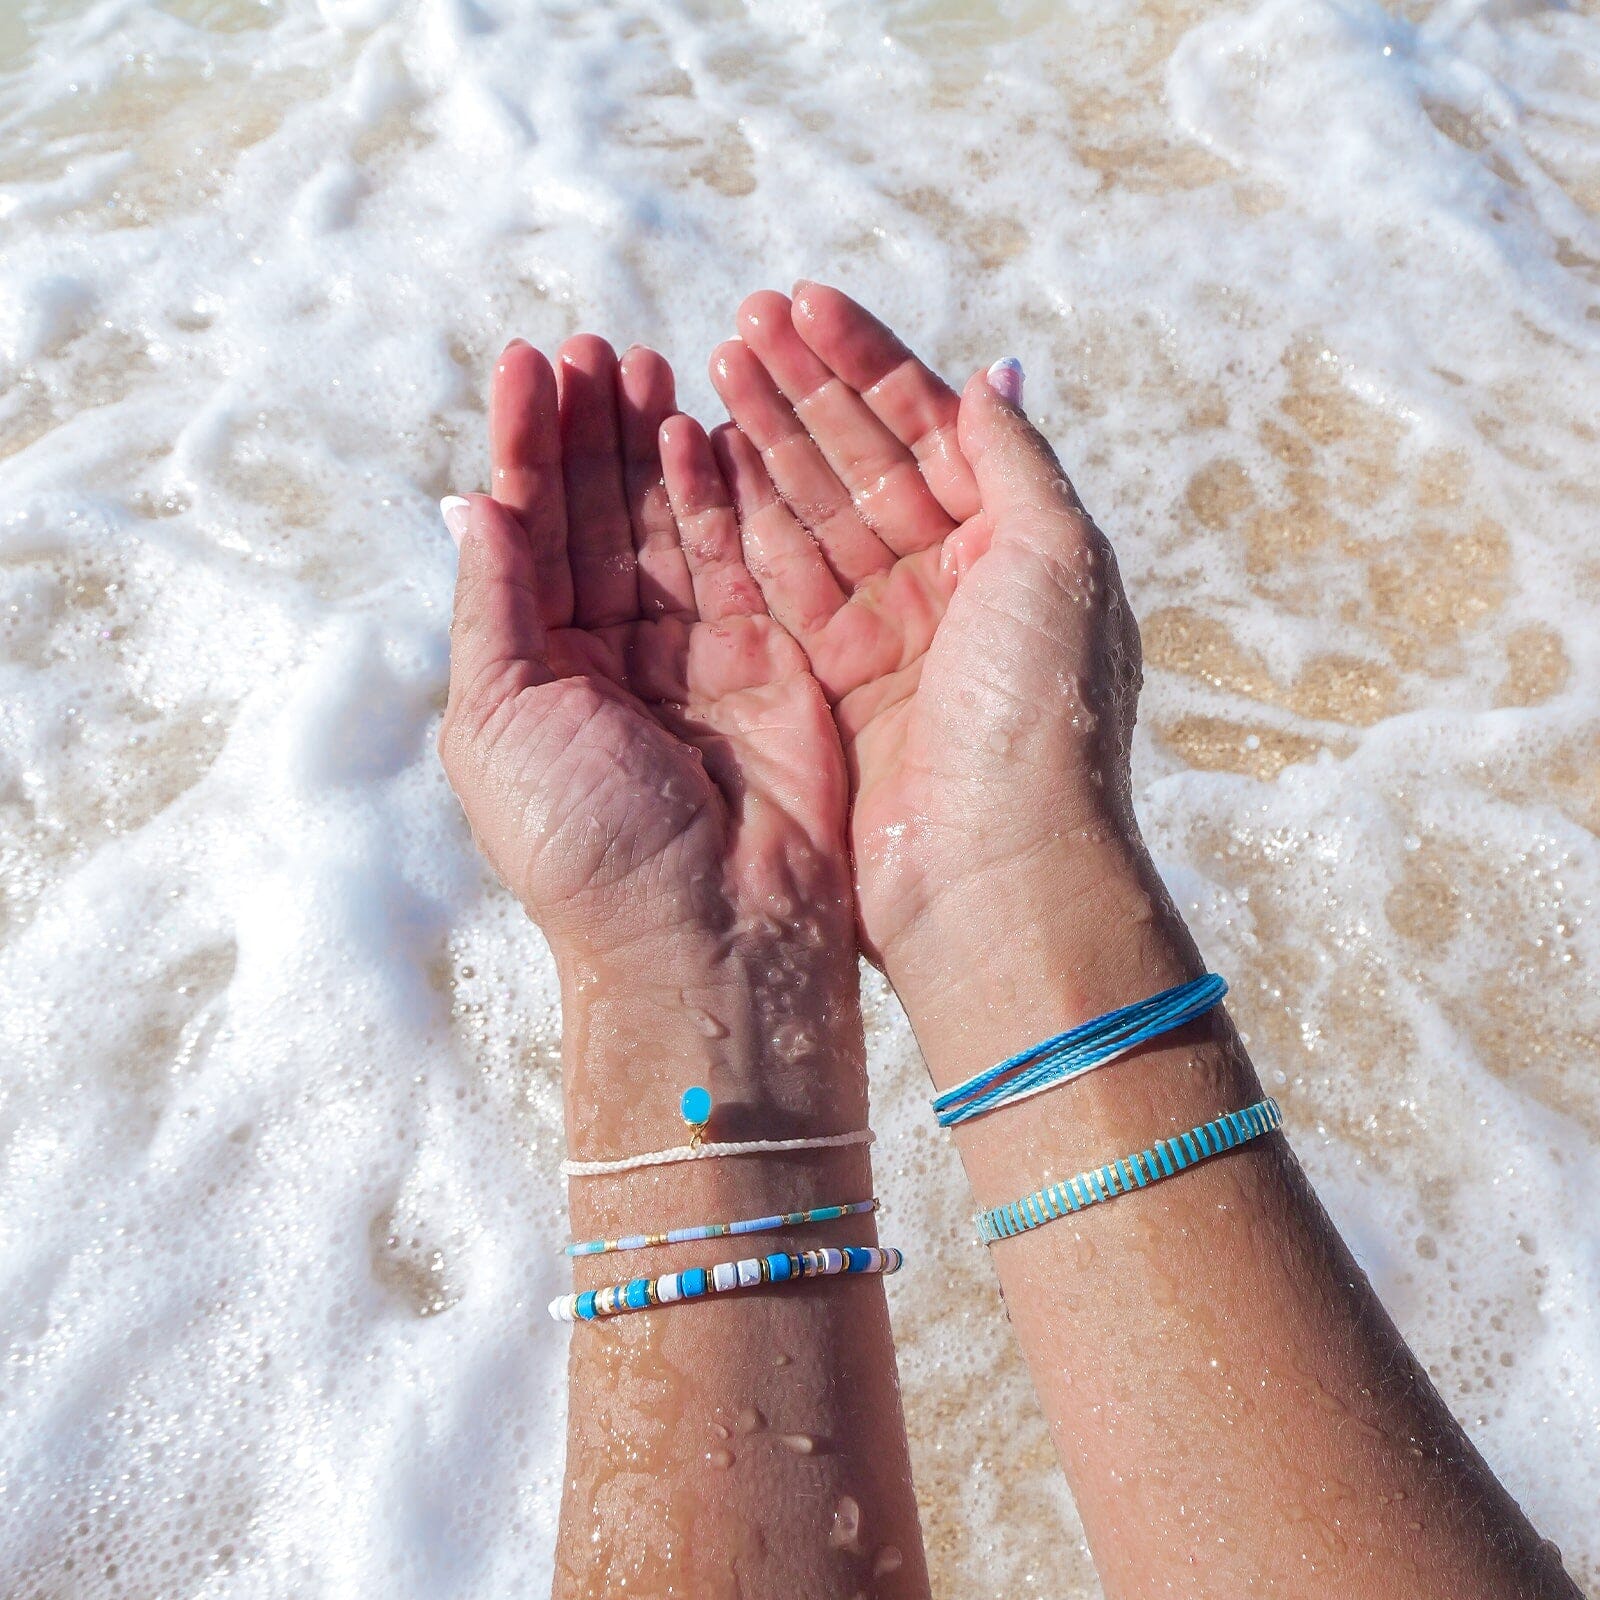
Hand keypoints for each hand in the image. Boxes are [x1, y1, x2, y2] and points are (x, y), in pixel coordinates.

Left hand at [439, 337, 860, 1151]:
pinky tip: (696, 429)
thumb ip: (493, 606)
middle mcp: (609, 656)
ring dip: (648, 442)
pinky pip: (738, 556)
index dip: (525, 448)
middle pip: (597, 515)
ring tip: (642, 363)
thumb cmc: (585, 839)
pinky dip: (716, 491)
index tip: (527, 364)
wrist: (708, 932)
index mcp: (533, 674)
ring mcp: (692, 653)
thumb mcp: (498, 720)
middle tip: (594, 347)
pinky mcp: (768, 657)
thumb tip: (470, 504)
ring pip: (665, 522)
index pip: (525, 534)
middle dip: (590, 431)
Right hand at [708, 285, 1148, 987]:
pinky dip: (744, 524)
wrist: (996, 875)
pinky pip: (779, 586)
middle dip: (805, 390)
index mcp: (1011, 548)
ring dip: (766, 441)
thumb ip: (1017, 464)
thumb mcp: (1059, 565)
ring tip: (710, 370)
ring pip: (813, 516)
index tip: (802, 303)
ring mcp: (885, 638)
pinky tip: (705, 462)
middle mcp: (947, 586)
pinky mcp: (830, 687)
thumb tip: (993, 377)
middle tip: (739, 324)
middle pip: (863, 462)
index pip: (929, 429)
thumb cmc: (1041, 714)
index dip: (868, 363)